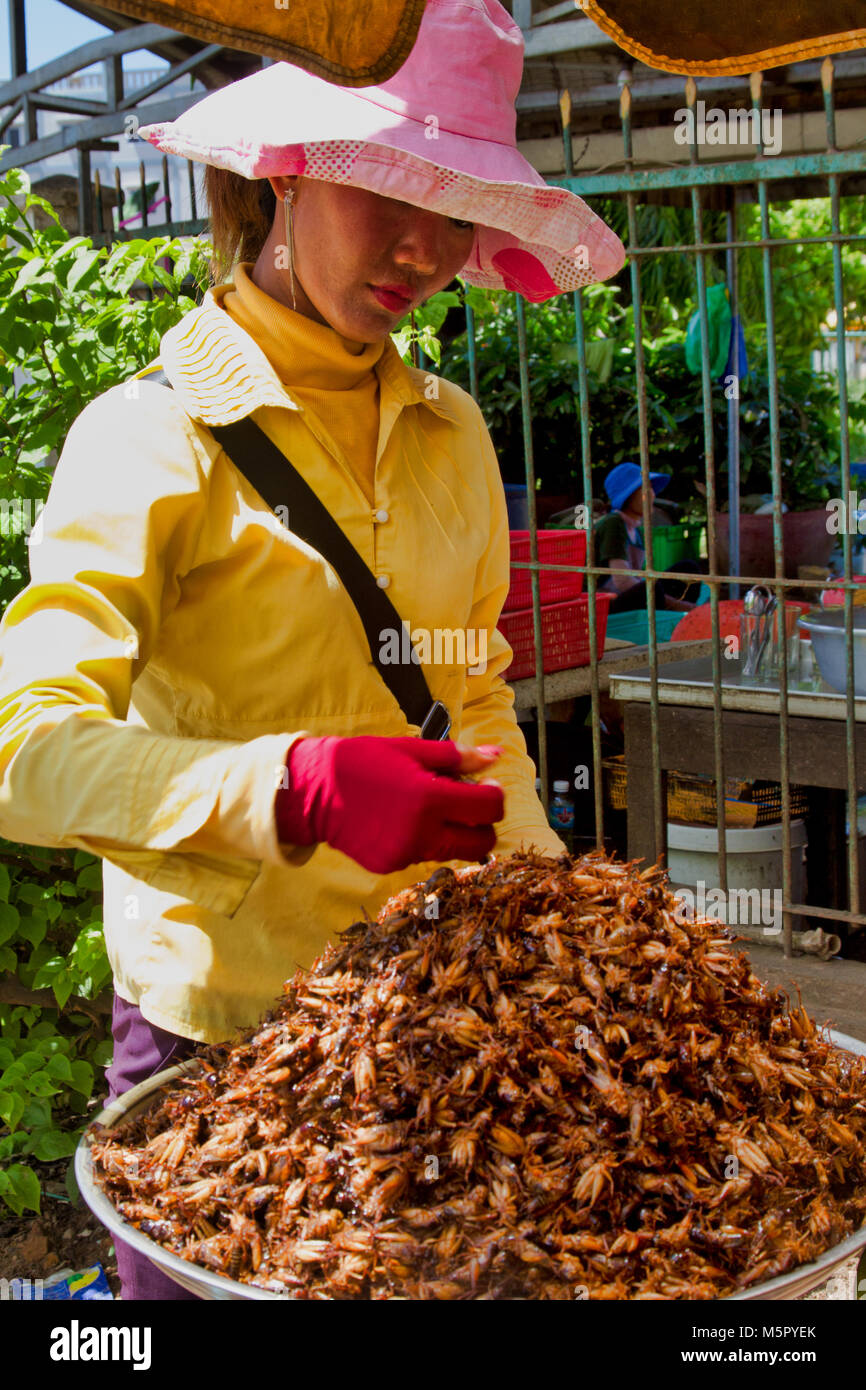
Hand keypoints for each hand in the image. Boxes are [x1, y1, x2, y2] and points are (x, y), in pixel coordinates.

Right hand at [275, 735, 503, 873]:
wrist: (312, 791)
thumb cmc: (361, 761)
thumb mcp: (411, 750)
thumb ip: (457, 757)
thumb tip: (496, 755)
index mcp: (430, 799)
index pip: (490, 809)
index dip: (495, 796)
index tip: (487, 787)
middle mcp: (422, 833)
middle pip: (481, 843)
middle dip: (483, 824)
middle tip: (468, 805)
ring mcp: (405, 854)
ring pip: (453, 851)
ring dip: (454, 832)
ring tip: (429, 808)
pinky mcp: (390, 866)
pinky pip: (422, 855)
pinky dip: (424, 839)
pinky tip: (402, 820)